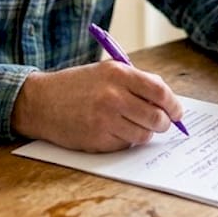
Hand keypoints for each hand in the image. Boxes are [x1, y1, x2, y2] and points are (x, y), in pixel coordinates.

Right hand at [11, 61, 185, 151]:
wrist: (40, 102)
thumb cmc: (76, 86)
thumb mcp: (105, 71)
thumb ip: (136, 81)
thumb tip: (166, 99)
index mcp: (118, 74)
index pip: (160, 92)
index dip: (174, 105)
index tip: (177, 112)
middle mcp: (113, 97)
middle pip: (157, 117)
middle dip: (164, 123)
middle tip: (161, 123)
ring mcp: (105, 120)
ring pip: (144, 135)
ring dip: (144, 133)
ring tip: (132, 125)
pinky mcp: (98, 140)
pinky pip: (125, 145)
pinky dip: (125, 140)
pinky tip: (111, 130)